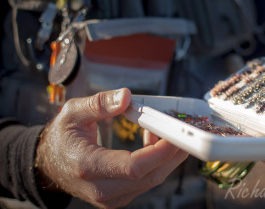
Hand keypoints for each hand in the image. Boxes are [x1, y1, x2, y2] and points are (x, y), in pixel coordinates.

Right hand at [35, 88, 187, 208]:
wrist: (49, 164)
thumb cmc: (61, 138)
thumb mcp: (73, 113)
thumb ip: (100, 104)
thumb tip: (126, 96)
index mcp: (88, 167)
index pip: (133, 167)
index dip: (160, 152)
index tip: (178, 134)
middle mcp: (102, 189)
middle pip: (150, 176)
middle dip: (173, 152)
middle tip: (186, 129)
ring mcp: (112, 197)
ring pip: (152, 179)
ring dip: (167, 155)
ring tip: (168, 129)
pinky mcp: (119, 196)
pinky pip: (146, 180)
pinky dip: (157, 161)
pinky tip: (155, 140)